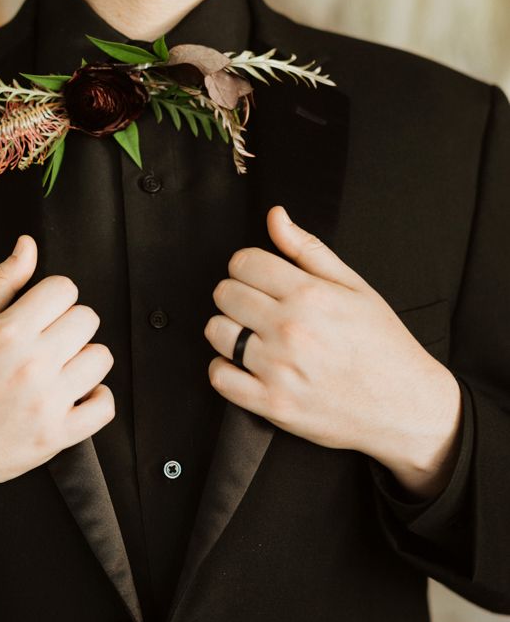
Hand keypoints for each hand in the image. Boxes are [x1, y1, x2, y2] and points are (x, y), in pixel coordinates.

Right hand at [0, 235, 114, 512]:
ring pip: (101, 359)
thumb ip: (0, 282)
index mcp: (8, 333)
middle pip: (87, 320)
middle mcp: (32, 366)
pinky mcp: (55, 436)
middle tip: (45, 339)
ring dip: (83, 358)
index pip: (64, 289)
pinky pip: (104, 407)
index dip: (53, 296)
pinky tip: (75, 393)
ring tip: (58, 367)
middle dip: (68, 323)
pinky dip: (96, 397)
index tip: (41, 310)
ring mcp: (47, 403)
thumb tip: (28, 246)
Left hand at [204, 205, 460, 475]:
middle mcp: (290, 329)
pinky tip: (244, 365)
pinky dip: (223, 369)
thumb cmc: (383, 345)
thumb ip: (309, 250)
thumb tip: (275, 215)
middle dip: (236, 295)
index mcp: (310, 294)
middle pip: (225, 294)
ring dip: (227, 330)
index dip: (247, 266)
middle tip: (256, 308)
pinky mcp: (272, 404)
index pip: (244, 262)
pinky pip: (219, 377)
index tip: (257, 278)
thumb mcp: (355, 288)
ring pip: (216, 332)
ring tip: (251, 335)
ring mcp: (279, 368)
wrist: (405, 406)